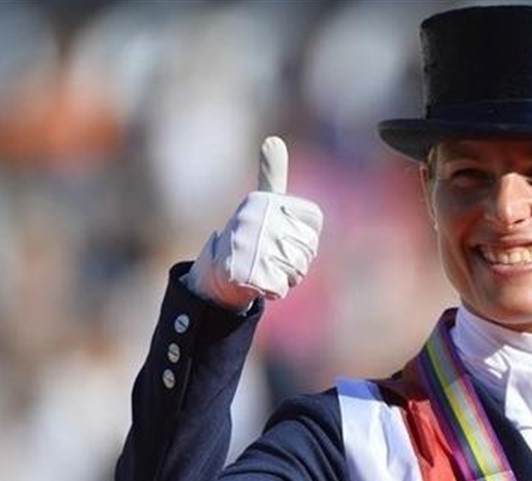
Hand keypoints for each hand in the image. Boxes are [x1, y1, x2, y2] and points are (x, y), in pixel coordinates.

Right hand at [185, 137, 323, 310]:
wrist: (218, 269)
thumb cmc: (249, 235)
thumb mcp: (263, 203)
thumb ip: (272, 175)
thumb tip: (273, 140)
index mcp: (267, 202)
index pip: (313, 222)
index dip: (304, 234)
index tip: (284, 233)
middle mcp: (259, 222)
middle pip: (308, 248)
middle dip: (296, 258)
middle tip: (271, 253)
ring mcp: (254, 249)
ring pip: (297, 270)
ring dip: (285, 275)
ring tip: (264, 265)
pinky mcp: (250, 276)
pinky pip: (282, 288)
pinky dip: (273, 289)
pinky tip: (257, 280)